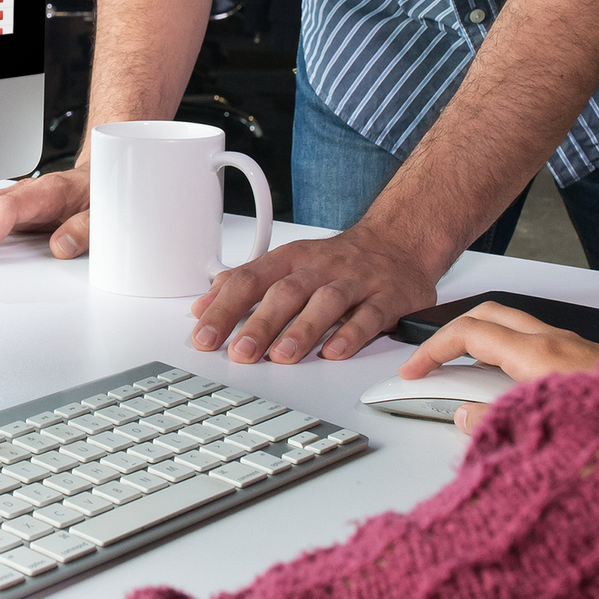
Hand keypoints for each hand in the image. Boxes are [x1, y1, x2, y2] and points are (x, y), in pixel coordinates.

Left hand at [189, 229, 440, 363]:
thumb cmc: (334, 260)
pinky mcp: (387, 297)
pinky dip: (352, 335)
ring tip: (282, 356)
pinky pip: (370, 315)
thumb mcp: (286, 263)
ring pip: (326, 301)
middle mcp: (320, 267)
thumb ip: (244, 284)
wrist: (397, 242)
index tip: (205, 335)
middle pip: (286, 291)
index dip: (224, 308)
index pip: (250, 280)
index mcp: (291, 259)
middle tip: (240, 352)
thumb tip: (202, 307)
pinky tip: (335, 353)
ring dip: (303, 329)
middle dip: (260, 323)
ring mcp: (355, 281)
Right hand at [399, 300, 598, 434]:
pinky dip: (514, 357)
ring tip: (470, 380)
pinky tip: (515, 390)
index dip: (433, 349)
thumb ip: (497, 423)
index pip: (469, 333)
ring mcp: (579, 349)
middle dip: (454, 334)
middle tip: (434, 362)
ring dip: (486, 344)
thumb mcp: (544, 434)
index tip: (415, 370)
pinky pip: (541, 345)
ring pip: (518, 329)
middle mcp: (560, 343)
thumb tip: (466, 417)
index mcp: (541, 355)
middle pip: (490, 315)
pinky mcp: (595, 363)